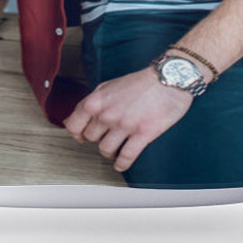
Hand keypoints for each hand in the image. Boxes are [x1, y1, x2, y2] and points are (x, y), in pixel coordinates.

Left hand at [63, 68, 192, 172]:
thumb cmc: (142, 81)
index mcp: (98, 100)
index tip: (81, 136)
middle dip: (98, 138)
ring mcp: (125, 125)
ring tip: (116, 148)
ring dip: (110, 151)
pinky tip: (122, 163)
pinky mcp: (142, 134)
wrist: (169, 78)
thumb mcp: (111, 85)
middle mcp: (108, 113)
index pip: (73, 124)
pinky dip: (121, 164)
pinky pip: (126, 157)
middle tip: (106, 136)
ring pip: (105, 150)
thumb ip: (96, 100)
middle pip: (90, 138)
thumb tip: (83, 114)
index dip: (76, 132)